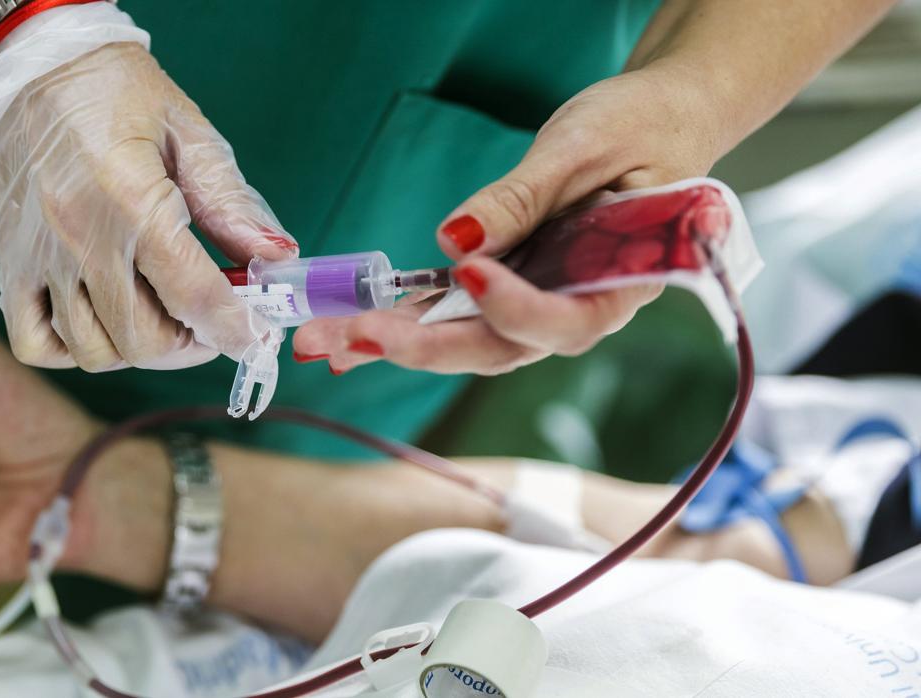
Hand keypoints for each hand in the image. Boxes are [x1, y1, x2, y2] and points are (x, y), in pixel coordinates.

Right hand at [0, 41, 296, 371]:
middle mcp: (80, 237)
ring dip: (138, 348)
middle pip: (143, 339)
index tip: (253, 335)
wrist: (34, 66)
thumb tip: (277, 258)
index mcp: (132, 201)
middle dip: (190, 344)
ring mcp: (38, 256)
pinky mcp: (9, 263)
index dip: (235, 328)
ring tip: (160, 319)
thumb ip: (232, 205)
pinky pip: (36, 342)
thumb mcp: (190, 135)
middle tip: (208, 322)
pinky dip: (72, 350)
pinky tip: (102, 320)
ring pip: (94, 351)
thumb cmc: (118, 94)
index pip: (194, 296)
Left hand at [292, 67, 727, 373]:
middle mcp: (579, 307)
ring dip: (398, 340)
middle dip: (425, 346)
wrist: (662, 119)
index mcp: (623, 282)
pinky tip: (348, 328)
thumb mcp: (584, 148)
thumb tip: (454, 241)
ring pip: (468, 339)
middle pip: (501, 346)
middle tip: (359, 334)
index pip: (563, 319)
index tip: (468, 274)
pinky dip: (405, 318)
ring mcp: (541, 301)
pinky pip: (456, 313)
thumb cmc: (644, 127)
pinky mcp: (510, 286)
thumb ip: (524, 199)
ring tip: (326, 339)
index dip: (513, 307)